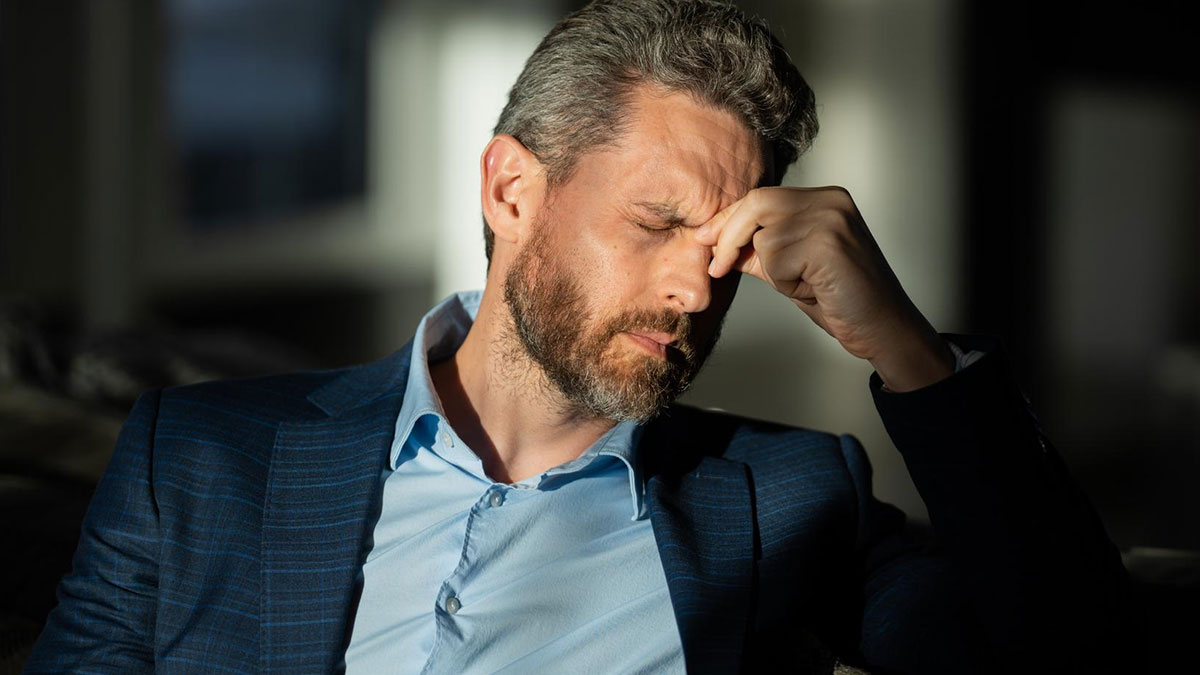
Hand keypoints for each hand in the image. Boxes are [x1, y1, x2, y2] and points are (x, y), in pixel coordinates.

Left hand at [694, 186, 954, 391]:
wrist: (882, 328)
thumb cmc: (840, 300)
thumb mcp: (790, 268)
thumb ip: (759, 250)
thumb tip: (714, 241)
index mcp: (824, 199)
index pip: (761, 197)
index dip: (728, 219)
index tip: (705, 239)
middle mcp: (830, 200)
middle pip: (756, 203)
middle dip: (729, 236)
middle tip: (717, 266)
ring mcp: (831, 217)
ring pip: (764, 237)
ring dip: (773, 271)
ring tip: (805, 283)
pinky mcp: (827, 242)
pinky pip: (777, 260)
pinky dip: (785, 282)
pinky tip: (815, 288)